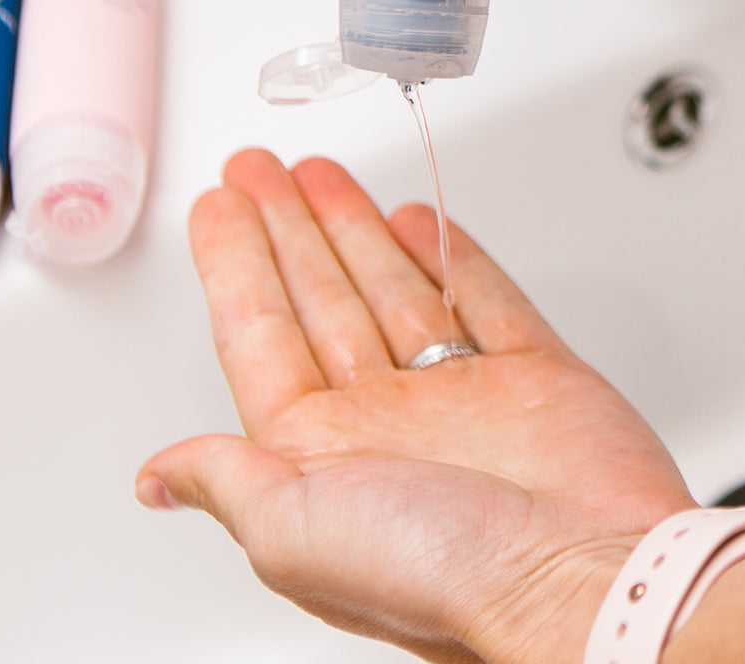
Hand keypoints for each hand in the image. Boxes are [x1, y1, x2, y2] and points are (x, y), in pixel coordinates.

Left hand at [137, 149, 691, 663]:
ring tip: (323, 175)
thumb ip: (229, 481)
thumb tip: (158, 476)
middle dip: (289, 228)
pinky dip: (449, 258)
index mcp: (325, 455)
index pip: (262, 333)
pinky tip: (416, 223)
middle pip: (322, 297)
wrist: (586, 577)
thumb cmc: (442, 572)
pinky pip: (482, 299)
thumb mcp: (295, 531)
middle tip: (260, 167)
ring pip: (393, 288)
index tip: (218, 205)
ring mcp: (464, 397)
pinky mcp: (537, 380)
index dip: (234, 263)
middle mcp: (389, 423)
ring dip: (355, 229)